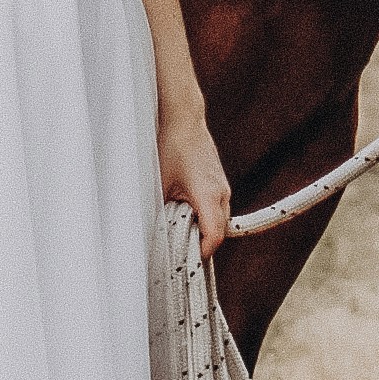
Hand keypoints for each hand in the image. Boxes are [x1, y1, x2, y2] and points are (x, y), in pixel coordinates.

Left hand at [162, 111, 231, 256]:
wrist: (183, 119)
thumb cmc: (171, 146)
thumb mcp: (160, 183)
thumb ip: (162, 210)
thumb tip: (156, 232)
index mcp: (208, 195)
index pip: (214, 235)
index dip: (202, 252)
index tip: (188, 260)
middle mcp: (221, 192)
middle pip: (219, 231)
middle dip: (202, 243)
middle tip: (181, 251)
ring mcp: (222, 186)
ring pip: (220, 219)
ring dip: (204, 228)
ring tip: (180, 230)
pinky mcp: (219, 182)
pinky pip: (217, 207)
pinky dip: (205, 215)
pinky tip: (185, 212)